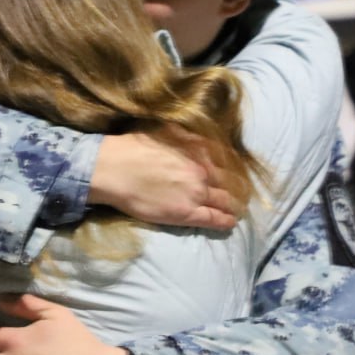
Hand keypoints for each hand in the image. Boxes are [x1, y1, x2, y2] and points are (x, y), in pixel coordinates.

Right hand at [89, 130, 241, 230]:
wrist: (115, 169)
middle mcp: (202, 171)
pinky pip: (213, 219)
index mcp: (197, 149)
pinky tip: (230, 223)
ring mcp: (197, 193)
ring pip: (224, 201)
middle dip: (235, 187)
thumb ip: (186, 136)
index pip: (225, 158)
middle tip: (239, 192)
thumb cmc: (133, 147)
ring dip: (233, 204)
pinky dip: (225, 221)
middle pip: (228, 181)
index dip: (232, 166)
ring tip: (236, 208)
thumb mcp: (164, 130)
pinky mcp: (187, 213)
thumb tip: (198, 137)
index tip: (235, 171)